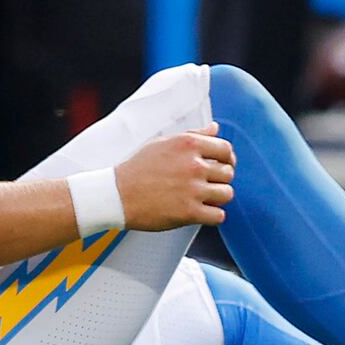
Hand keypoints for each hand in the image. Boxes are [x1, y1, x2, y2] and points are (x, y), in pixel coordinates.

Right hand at [114, 129, 235, 230]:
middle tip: (204, 184)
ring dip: (217, 197)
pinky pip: (219, 216)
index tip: (221, 166)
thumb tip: (215, 128)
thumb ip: (193, 135)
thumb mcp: (163, 143)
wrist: (116, 195)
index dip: (227, 159)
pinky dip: (212, 215)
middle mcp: (193, 165)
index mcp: (187, 144)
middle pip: (228, 173)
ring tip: (201, 198)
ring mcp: (192, 190)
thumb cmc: (138, 168)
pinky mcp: (189, 213)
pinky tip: (198, 211)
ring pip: (227, 194)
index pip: (226, 149)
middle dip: (219, 179)